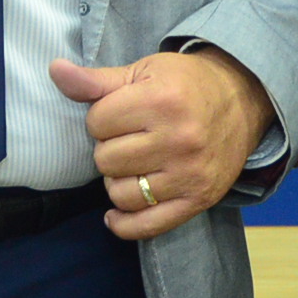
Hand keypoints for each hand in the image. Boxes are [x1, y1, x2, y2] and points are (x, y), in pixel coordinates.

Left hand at [49, 47, 275, 240]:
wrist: (241, 99)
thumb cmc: (184, 83)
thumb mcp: (142, 71)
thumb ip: (96, 80)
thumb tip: (55, 71)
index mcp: (161, 101)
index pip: (97, 122)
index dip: (102, 118)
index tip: (121, 114)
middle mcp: (177, 139)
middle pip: (106, 159)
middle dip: (110, 148)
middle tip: (131, 138)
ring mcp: (189, 174)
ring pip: (120, 193)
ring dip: (118, 181)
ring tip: (135, 163)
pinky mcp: (198, 200)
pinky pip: (147, 226)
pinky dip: (124, 224)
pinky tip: (115, 214)